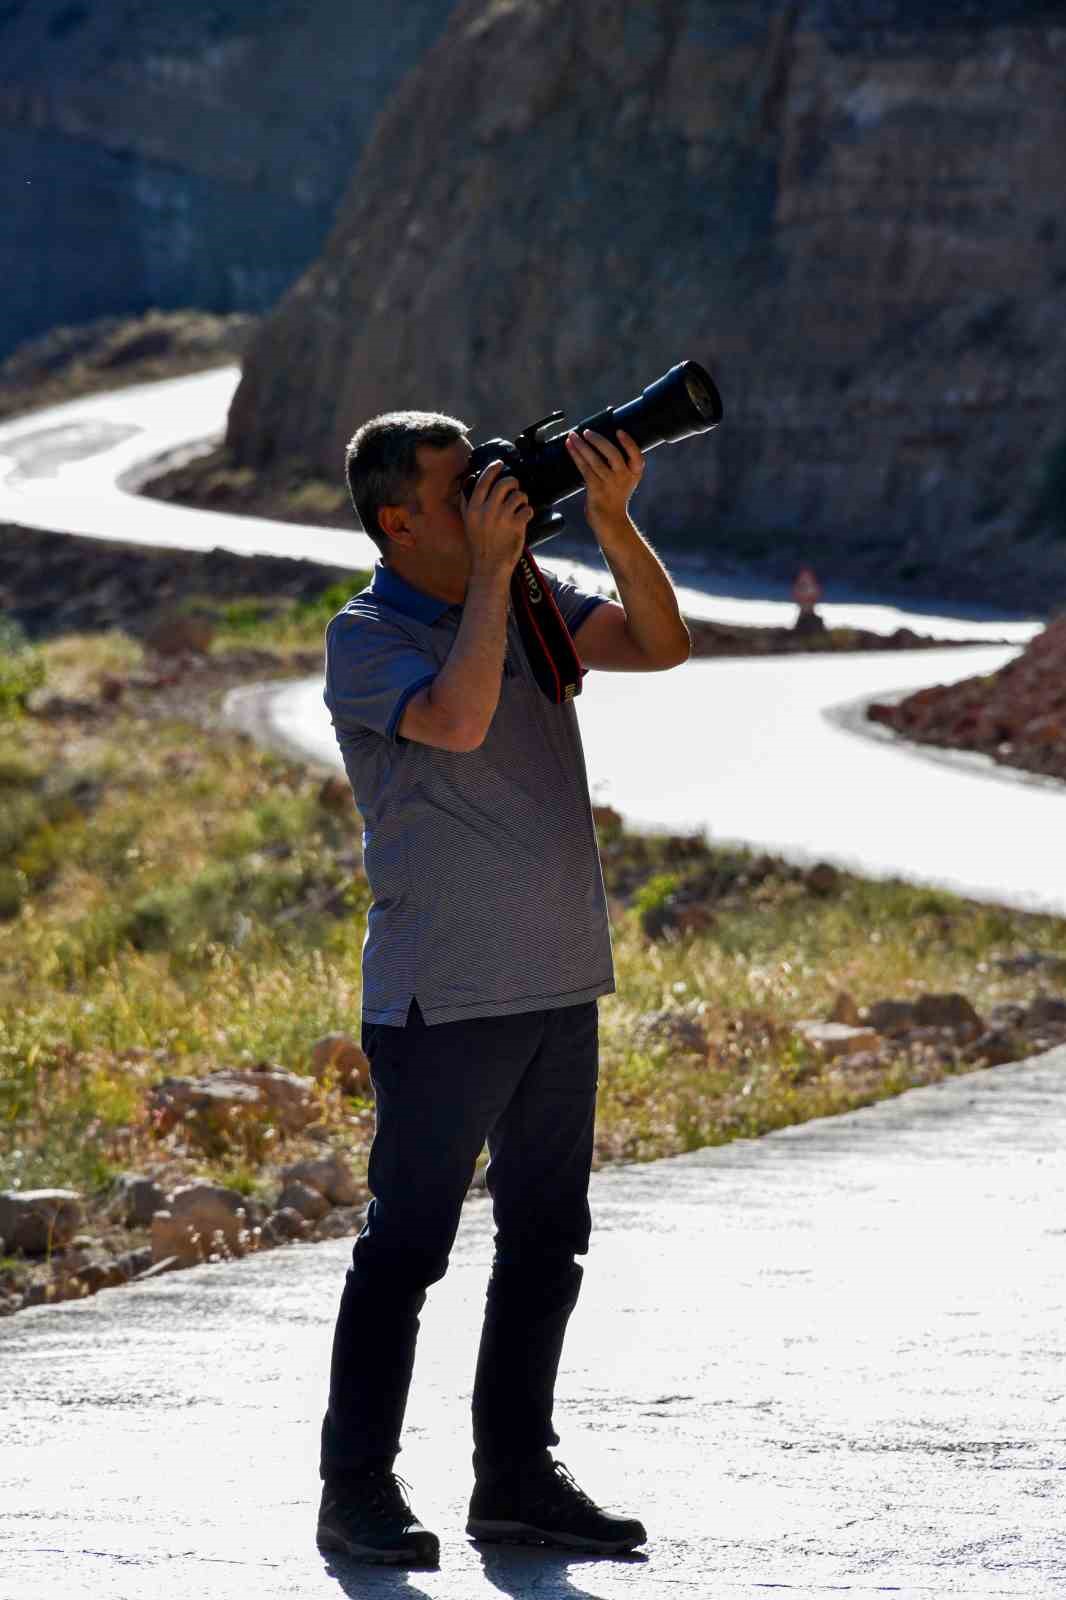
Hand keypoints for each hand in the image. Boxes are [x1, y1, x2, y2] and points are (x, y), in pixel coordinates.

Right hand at [462, 459, 532, 575]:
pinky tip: (524, 517)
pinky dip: (528, 512)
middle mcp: (487, 510)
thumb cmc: (479, 545)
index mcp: (474, 508)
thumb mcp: (468, 523)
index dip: (493, 469)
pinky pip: (527, 509)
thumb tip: (469, 482)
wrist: (489, 566)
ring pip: (519, 496)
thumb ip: (467, 503)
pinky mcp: (516, 526)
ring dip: (522, 499)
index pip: (484, 481)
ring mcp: (503, 518)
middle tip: (515, 488)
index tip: (500, 463)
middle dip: (513, 483)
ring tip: (519, 506)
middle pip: (505, 484)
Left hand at [565, 426, 643, 532]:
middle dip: (598, 440)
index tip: (619, 431)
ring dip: (581, 446)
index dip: (628, 443)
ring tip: (572, 436)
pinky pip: (584, 468)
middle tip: (587, 432)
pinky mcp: (596, 489)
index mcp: (634, 473)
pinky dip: (576, 456)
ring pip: (594, 460)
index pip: (636, 456)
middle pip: (612, 454)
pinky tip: (570, 447)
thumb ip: (621, 463)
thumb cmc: (616, 496)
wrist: (611, 520)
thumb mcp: (626, 479)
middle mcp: (623, 477)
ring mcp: (609, 484)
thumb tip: (600, 439)